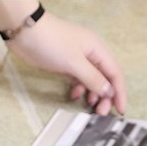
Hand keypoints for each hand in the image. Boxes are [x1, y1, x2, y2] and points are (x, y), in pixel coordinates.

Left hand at [0, 4, 126, 115]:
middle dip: (105, 96)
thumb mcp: (74, 63)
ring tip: (88, 106)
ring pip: (91, 80)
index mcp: (98, 49)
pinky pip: (78, 78)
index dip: (119, 92)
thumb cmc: (51, 42)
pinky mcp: (65, 63)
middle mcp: (91, 53)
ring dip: (92, 94)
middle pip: (104, 78)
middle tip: (101, 112)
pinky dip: (79, 88)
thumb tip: (108, 90)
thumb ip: (92, 78)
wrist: (26, 32)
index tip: (120, 109)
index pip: (115, 73)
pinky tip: (74, 95)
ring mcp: (77, 58)